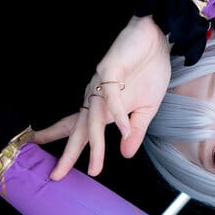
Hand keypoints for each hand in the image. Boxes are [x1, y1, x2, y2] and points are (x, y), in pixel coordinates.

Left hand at [34, 16, 171, 179]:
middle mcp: (96, 97)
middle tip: (57, 174)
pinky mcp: (109, 69)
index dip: (69, 149)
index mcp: (104, 107)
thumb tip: (125, 155)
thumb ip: (135, 131)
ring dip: (95, 144)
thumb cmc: (149, 71)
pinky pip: (112, 96)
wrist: (158, 40)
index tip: (56, 171)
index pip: (81, 131)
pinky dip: (119, 115)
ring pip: (94, 118)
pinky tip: (125, 130)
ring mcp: (100, 83)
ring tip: (95, 166)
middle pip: (81, 129)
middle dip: (69, 153)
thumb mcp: (146, 109)